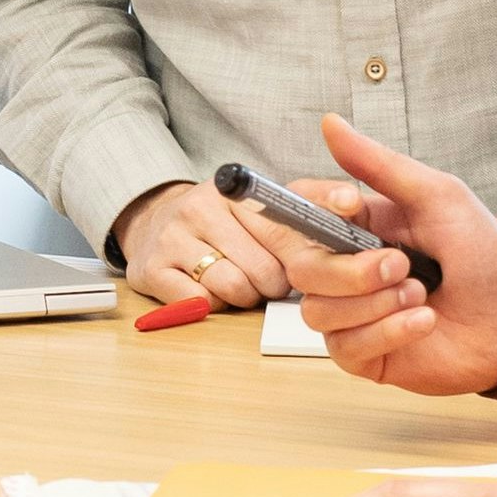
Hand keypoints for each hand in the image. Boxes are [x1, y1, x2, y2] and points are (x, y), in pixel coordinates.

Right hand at [109, 180, 290, 308]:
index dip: (302, 261)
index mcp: (233, 192)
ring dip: (244, 296)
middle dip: (272, 284)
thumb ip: (303, 206)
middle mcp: (199, 209)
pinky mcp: (152, 269)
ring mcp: (172, 238)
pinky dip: (213, 304)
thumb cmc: (218, 221)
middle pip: (263, 269)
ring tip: (239, 283)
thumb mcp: (255, 204)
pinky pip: (202, 302)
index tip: (308, 270)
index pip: (282, 232)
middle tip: (266, 279)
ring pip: (234, 288)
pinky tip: (209, 289)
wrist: (150, 223)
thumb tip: (345, 210)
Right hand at [222, 114, 496, 396]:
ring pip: (319, 310)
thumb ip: (380, 164)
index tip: (352, 206)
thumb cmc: (483, 254)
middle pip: (303, 268)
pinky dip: (388, 332)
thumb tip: (331, 124)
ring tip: (423, 298)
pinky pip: (345, 346)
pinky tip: (423, 323)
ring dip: (377, 304)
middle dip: (355, 271)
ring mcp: (352, 314)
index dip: (313, 209)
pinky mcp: (364, 353)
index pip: (300, 210)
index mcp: (357, 227)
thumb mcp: (438, 196)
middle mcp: (346, 270)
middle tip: (404, 266)